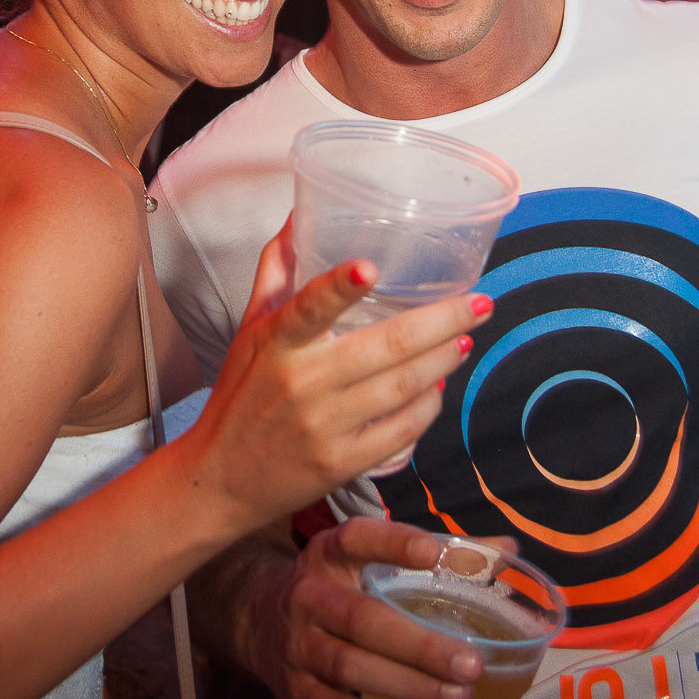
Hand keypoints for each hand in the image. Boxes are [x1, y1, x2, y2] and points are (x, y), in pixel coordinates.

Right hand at [183, 222, 493, 533]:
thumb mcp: (249, 330)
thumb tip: (299, 217)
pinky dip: (428, 407)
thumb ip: (277, 272)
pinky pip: (401, 430)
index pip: (308, 306)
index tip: (370, 266)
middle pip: (387, 346)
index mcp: (278, 343)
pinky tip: (439, 387)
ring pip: (404, 386)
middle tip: (480, 303)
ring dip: (444, 360)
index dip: (339, 285)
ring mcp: (325, 425)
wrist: (218, 480)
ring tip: (465, 339)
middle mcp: (303, 382)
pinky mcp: (342, 462)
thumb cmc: (238, 396)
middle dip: (444, 321)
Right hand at [251, 518, 514, 698]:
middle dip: (419, 645)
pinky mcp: (295, 690)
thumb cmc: (338, 583)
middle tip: (471, 664)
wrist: (258, 618)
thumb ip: (438, 554)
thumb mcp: (370, 557)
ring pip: (350, 668)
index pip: (360, 539)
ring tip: (458, 696)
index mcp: (331, 552)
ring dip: (408, 686)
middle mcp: (308, 594)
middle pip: (361, 619)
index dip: (394, 544)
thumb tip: (507, 548)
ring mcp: (297, 645)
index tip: (432, 553)